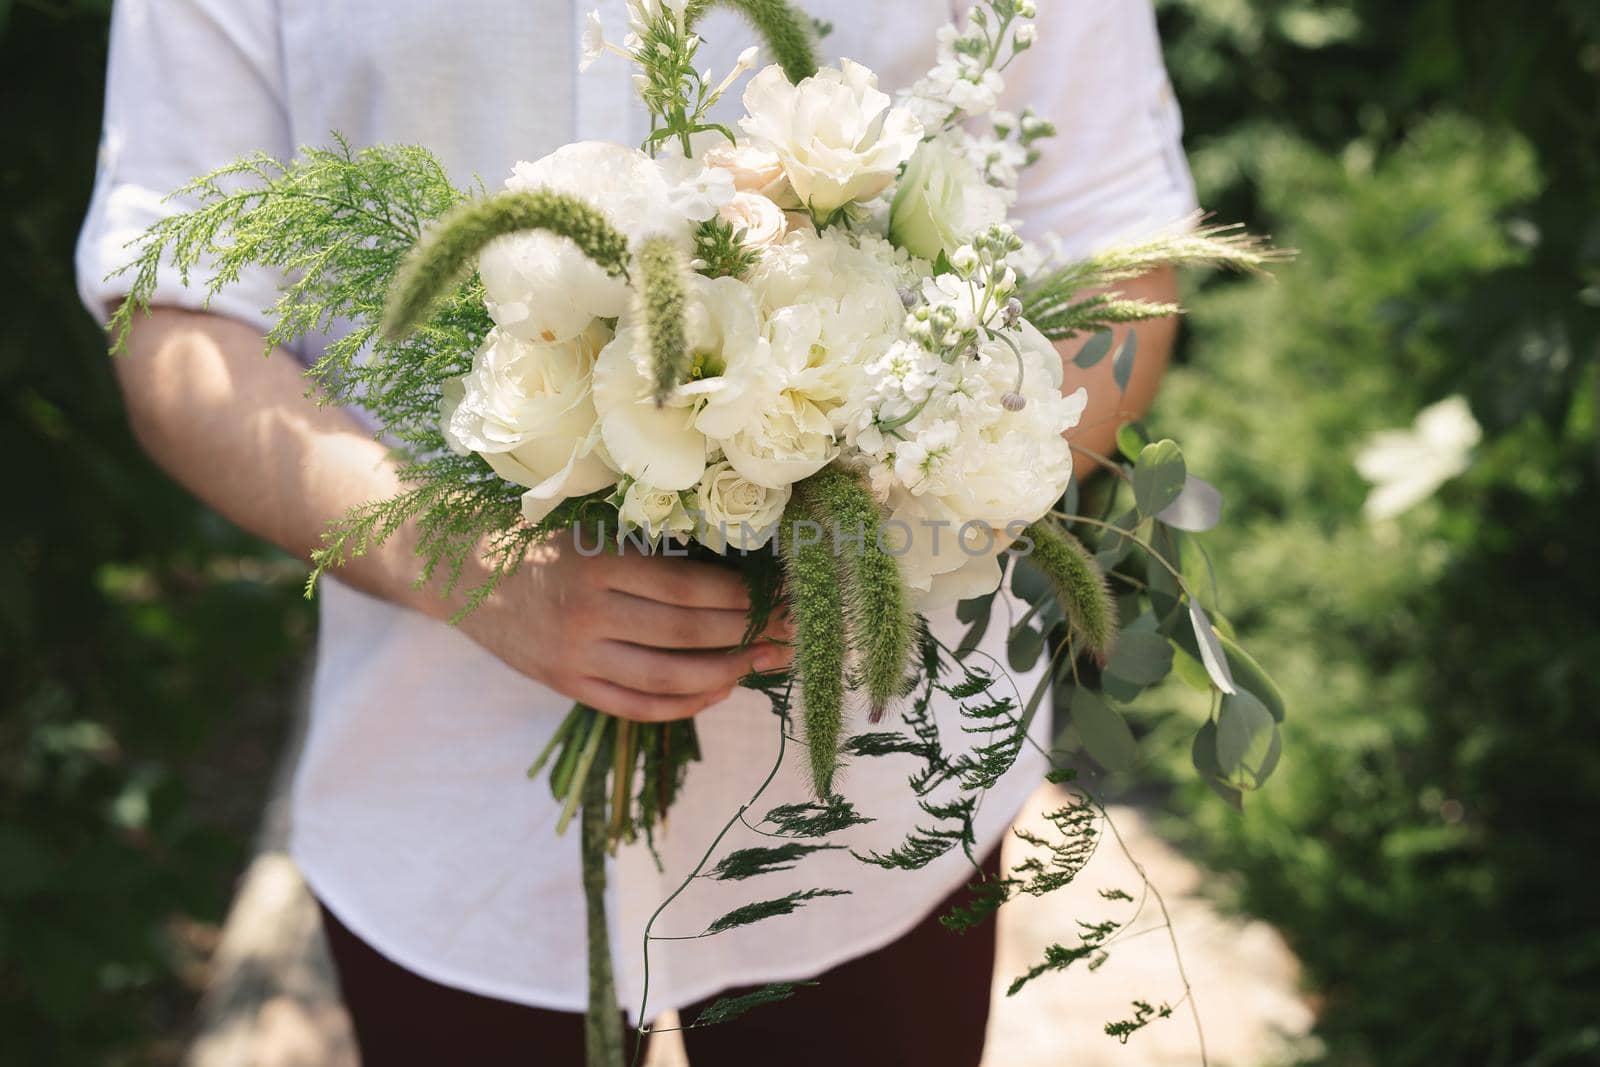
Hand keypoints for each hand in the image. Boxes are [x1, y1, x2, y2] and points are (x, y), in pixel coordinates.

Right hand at [455, 535, 793, 721]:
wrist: (447, 567)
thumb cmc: (524, 529)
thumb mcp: (580, 522)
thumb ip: (641, 543)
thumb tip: (728, 559)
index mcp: (593, 564)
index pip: (688, 589)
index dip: (744, 595)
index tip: (785, 590)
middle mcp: (584, 616)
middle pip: (688, 634)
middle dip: (751, 632)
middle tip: (796, 626)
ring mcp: (572, 657)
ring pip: (668, 677)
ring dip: (728, 671)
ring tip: (768, 659)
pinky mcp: (563, 684)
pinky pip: (634, 705)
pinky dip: (683, 703)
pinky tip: (718, 688)